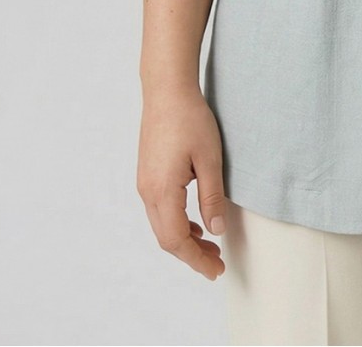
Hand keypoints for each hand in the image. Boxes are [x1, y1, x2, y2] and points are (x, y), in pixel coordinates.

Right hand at [136, 86, 228, 279]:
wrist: (167, 90)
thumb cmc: (190, 119)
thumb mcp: (209, 159)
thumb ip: (212, 197)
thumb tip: (216, 231)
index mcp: (162, 191)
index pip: (177, 240)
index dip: (196, 260)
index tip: (216, 271)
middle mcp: (147, 192)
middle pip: (166, 238)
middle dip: (191, 255)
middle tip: (217, 263)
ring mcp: (144, 183)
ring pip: (162, 225)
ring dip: (184, 240)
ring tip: (210, 246)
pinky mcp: (147, 175)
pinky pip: (159, 210)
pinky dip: (177, 223)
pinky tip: (195, 222)